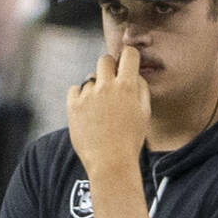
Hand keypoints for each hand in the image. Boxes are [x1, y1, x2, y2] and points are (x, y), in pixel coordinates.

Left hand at [67, 47, 149, 175]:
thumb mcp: (144, 114)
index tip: (126, 64)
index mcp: (127, 87)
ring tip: (100, 110)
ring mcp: (88, 95)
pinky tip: (87, 112)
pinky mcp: (73, 105)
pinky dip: (80, 97)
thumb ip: (141, 89)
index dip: (128, 57)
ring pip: (90, 79)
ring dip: (95, 88)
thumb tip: (134, 74)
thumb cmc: (130, 140)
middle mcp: (106, 86)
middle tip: (111, 83)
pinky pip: (75, 90)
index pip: (128, 54)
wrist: (110, 162)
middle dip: (109, 67)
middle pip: (105, 59)